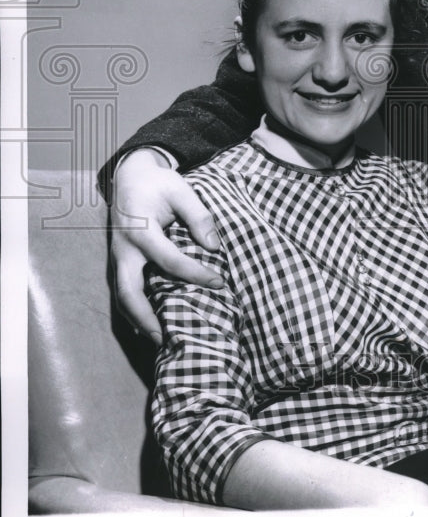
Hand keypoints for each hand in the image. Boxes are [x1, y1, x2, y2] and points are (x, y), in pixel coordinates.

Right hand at [110, 148, 222, 342]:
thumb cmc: (158, 183)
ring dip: (139, 320)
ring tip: (161, 341)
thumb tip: (213, 246)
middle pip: (128, 292)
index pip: (170, 261)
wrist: (129, 175)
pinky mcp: (120, 261)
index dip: (196, 274)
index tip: (219, 283)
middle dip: (147, 318)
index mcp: (141, 231)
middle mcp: (125, 250)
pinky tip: (151, 325)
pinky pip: (124, 290)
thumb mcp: (180, 189)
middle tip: (170, 339)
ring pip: (122, 297)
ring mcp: (118, 257)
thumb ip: (198, 215)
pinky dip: (135, 310)